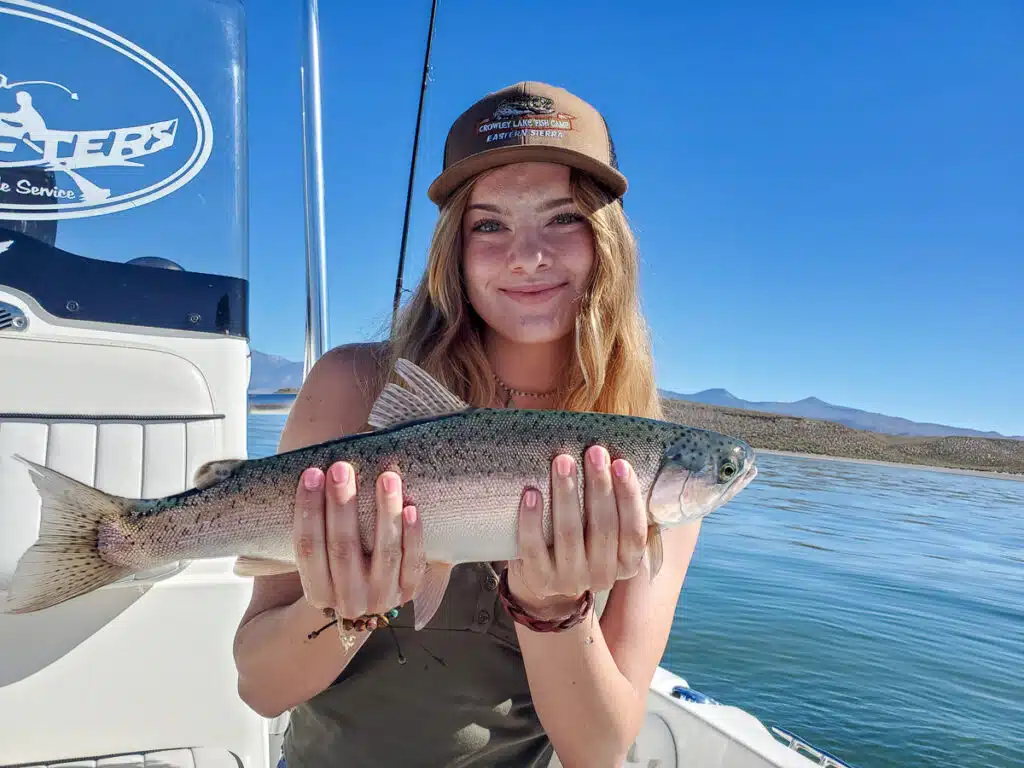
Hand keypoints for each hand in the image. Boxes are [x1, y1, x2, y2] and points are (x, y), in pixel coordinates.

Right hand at [291, 462, 424, 628]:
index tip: (311, 473)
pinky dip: (413, 535)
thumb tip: (316, 472)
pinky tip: (411, 507)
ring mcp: (381, 597)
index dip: (308, 510)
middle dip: (341, 504)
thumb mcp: (322, 558)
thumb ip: (318, 526)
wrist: (369, 598)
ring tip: (387, 477)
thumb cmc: (339, 562)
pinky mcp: (410, 591)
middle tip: (341, 468)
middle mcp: (348, 599)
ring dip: (386, 512)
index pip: (307, 549)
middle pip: (343, 548)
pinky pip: (414, 562)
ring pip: (384, 552)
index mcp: (317, 592)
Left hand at [508, 446, 647, 618]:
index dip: (629, 497)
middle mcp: (602, 576)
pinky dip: (532, 519)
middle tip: (594, 452)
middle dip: (599, 486)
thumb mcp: (605, 533)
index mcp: (626, 563)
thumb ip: (616, 509)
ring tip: (563, 461)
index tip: (620, 463)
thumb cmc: (580, 541)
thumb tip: (618, 459)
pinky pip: (534, 547)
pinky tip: (531, 493)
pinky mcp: (539, 579)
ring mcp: (570, 580)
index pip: (634, 531)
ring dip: (567, 494)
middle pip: (604, 529)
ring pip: (569, 534)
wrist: (544, 581)